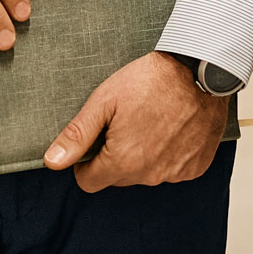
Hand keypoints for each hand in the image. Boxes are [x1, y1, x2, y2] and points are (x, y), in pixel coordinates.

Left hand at [43, 51, 226, 190]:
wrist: (200, 71)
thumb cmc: (151, 81)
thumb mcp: (104, 101)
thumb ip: (77, 135)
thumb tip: (52, 162)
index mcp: (123, 162)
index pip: (89, 182)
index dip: (85, 163)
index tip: (95, 141)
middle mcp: (150, 175)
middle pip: (117, 178)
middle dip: (114, 157)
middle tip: (123, 123)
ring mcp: (175, 173)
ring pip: (145, 174)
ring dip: (142, 156)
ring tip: (148, 121)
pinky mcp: (195, 167)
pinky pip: (171, 169)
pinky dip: (167, 154)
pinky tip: (170, 128)